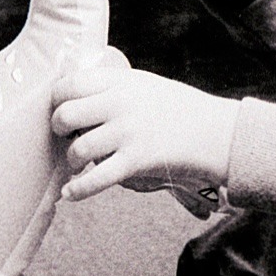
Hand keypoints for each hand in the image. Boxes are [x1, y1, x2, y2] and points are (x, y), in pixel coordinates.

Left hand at [51, 65, 239, 201]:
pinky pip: (97, 179)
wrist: (219, 132)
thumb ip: (113, 88)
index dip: (57, 101)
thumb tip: (73, 95)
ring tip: (80, 164)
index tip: (62, 111)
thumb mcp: (146, 85)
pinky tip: (70, 194)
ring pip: (78, 149)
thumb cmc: (181, 110)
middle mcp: (121, 103)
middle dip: (59, 130)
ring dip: (73, 161)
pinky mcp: (138, 160)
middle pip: (65, 115)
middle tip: (69, 137)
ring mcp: (129, 132)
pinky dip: (78, 190)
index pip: (69, 85)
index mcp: (122, 81)